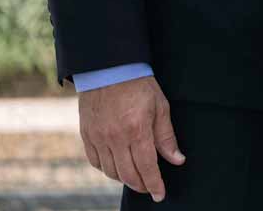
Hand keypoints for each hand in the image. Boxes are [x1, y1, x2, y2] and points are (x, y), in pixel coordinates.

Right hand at [78, 76, 183, 199]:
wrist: (108, 68)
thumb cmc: (139, 85)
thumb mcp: (160, 107)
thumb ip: (166, 136)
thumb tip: (176, 160)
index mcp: (137, 130)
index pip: (146, 167)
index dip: (154, 184)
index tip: (160, 195)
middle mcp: (115, 138)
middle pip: (127, 174)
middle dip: (141, 185)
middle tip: (149, 188)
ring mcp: (98, 137)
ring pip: (110, 171)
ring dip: (124, 179)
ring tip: (136, 178)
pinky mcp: (86, 135)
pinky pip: (95, 161)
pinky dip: (107, 169)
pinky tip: (117, 168)